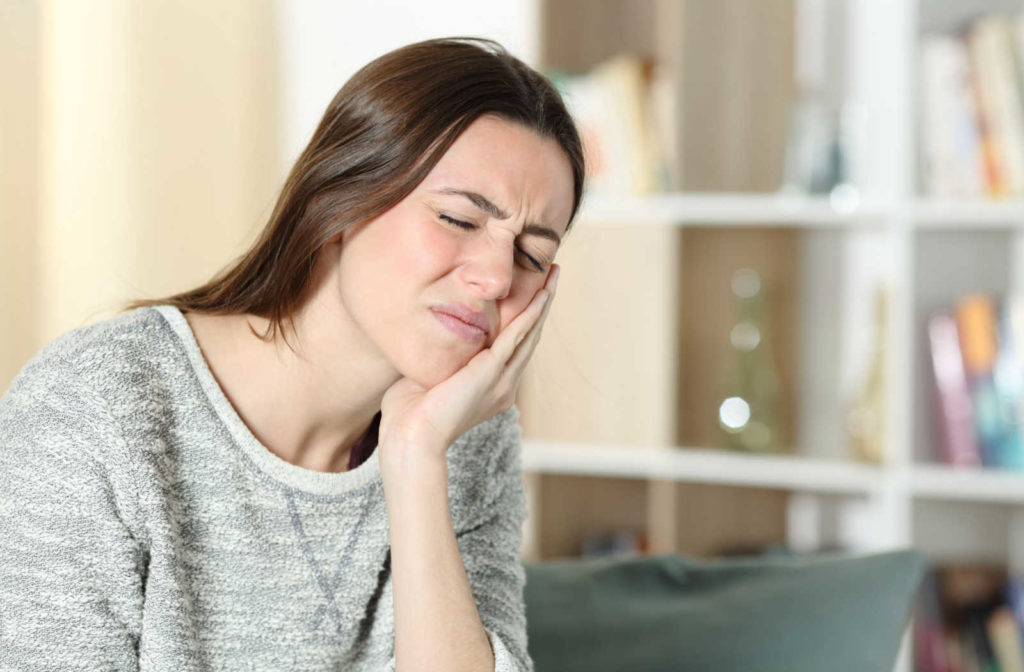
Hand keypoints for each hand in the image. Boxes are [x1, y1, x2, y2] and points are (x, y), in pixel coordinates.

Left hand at [378, 263, 559, 468]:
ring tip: (553, 275)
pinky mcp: (492, 372)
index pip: (514, 347)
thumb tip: (429, 335)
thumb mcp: (430, 377)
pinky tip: (541, 295)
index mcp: (491, 389)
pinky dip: (530, 313)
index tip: (531, 293)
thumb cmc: (410, 416)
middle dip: (542, 303)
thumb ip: (439, 357)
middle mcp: (503, 385)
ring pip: (529, 332)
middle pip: (530, 336)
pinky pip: (517, 336)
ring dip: (542, 302)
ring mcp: (501, 380)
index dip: (524, 319)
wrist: (412, 438)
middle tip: (552, 274)